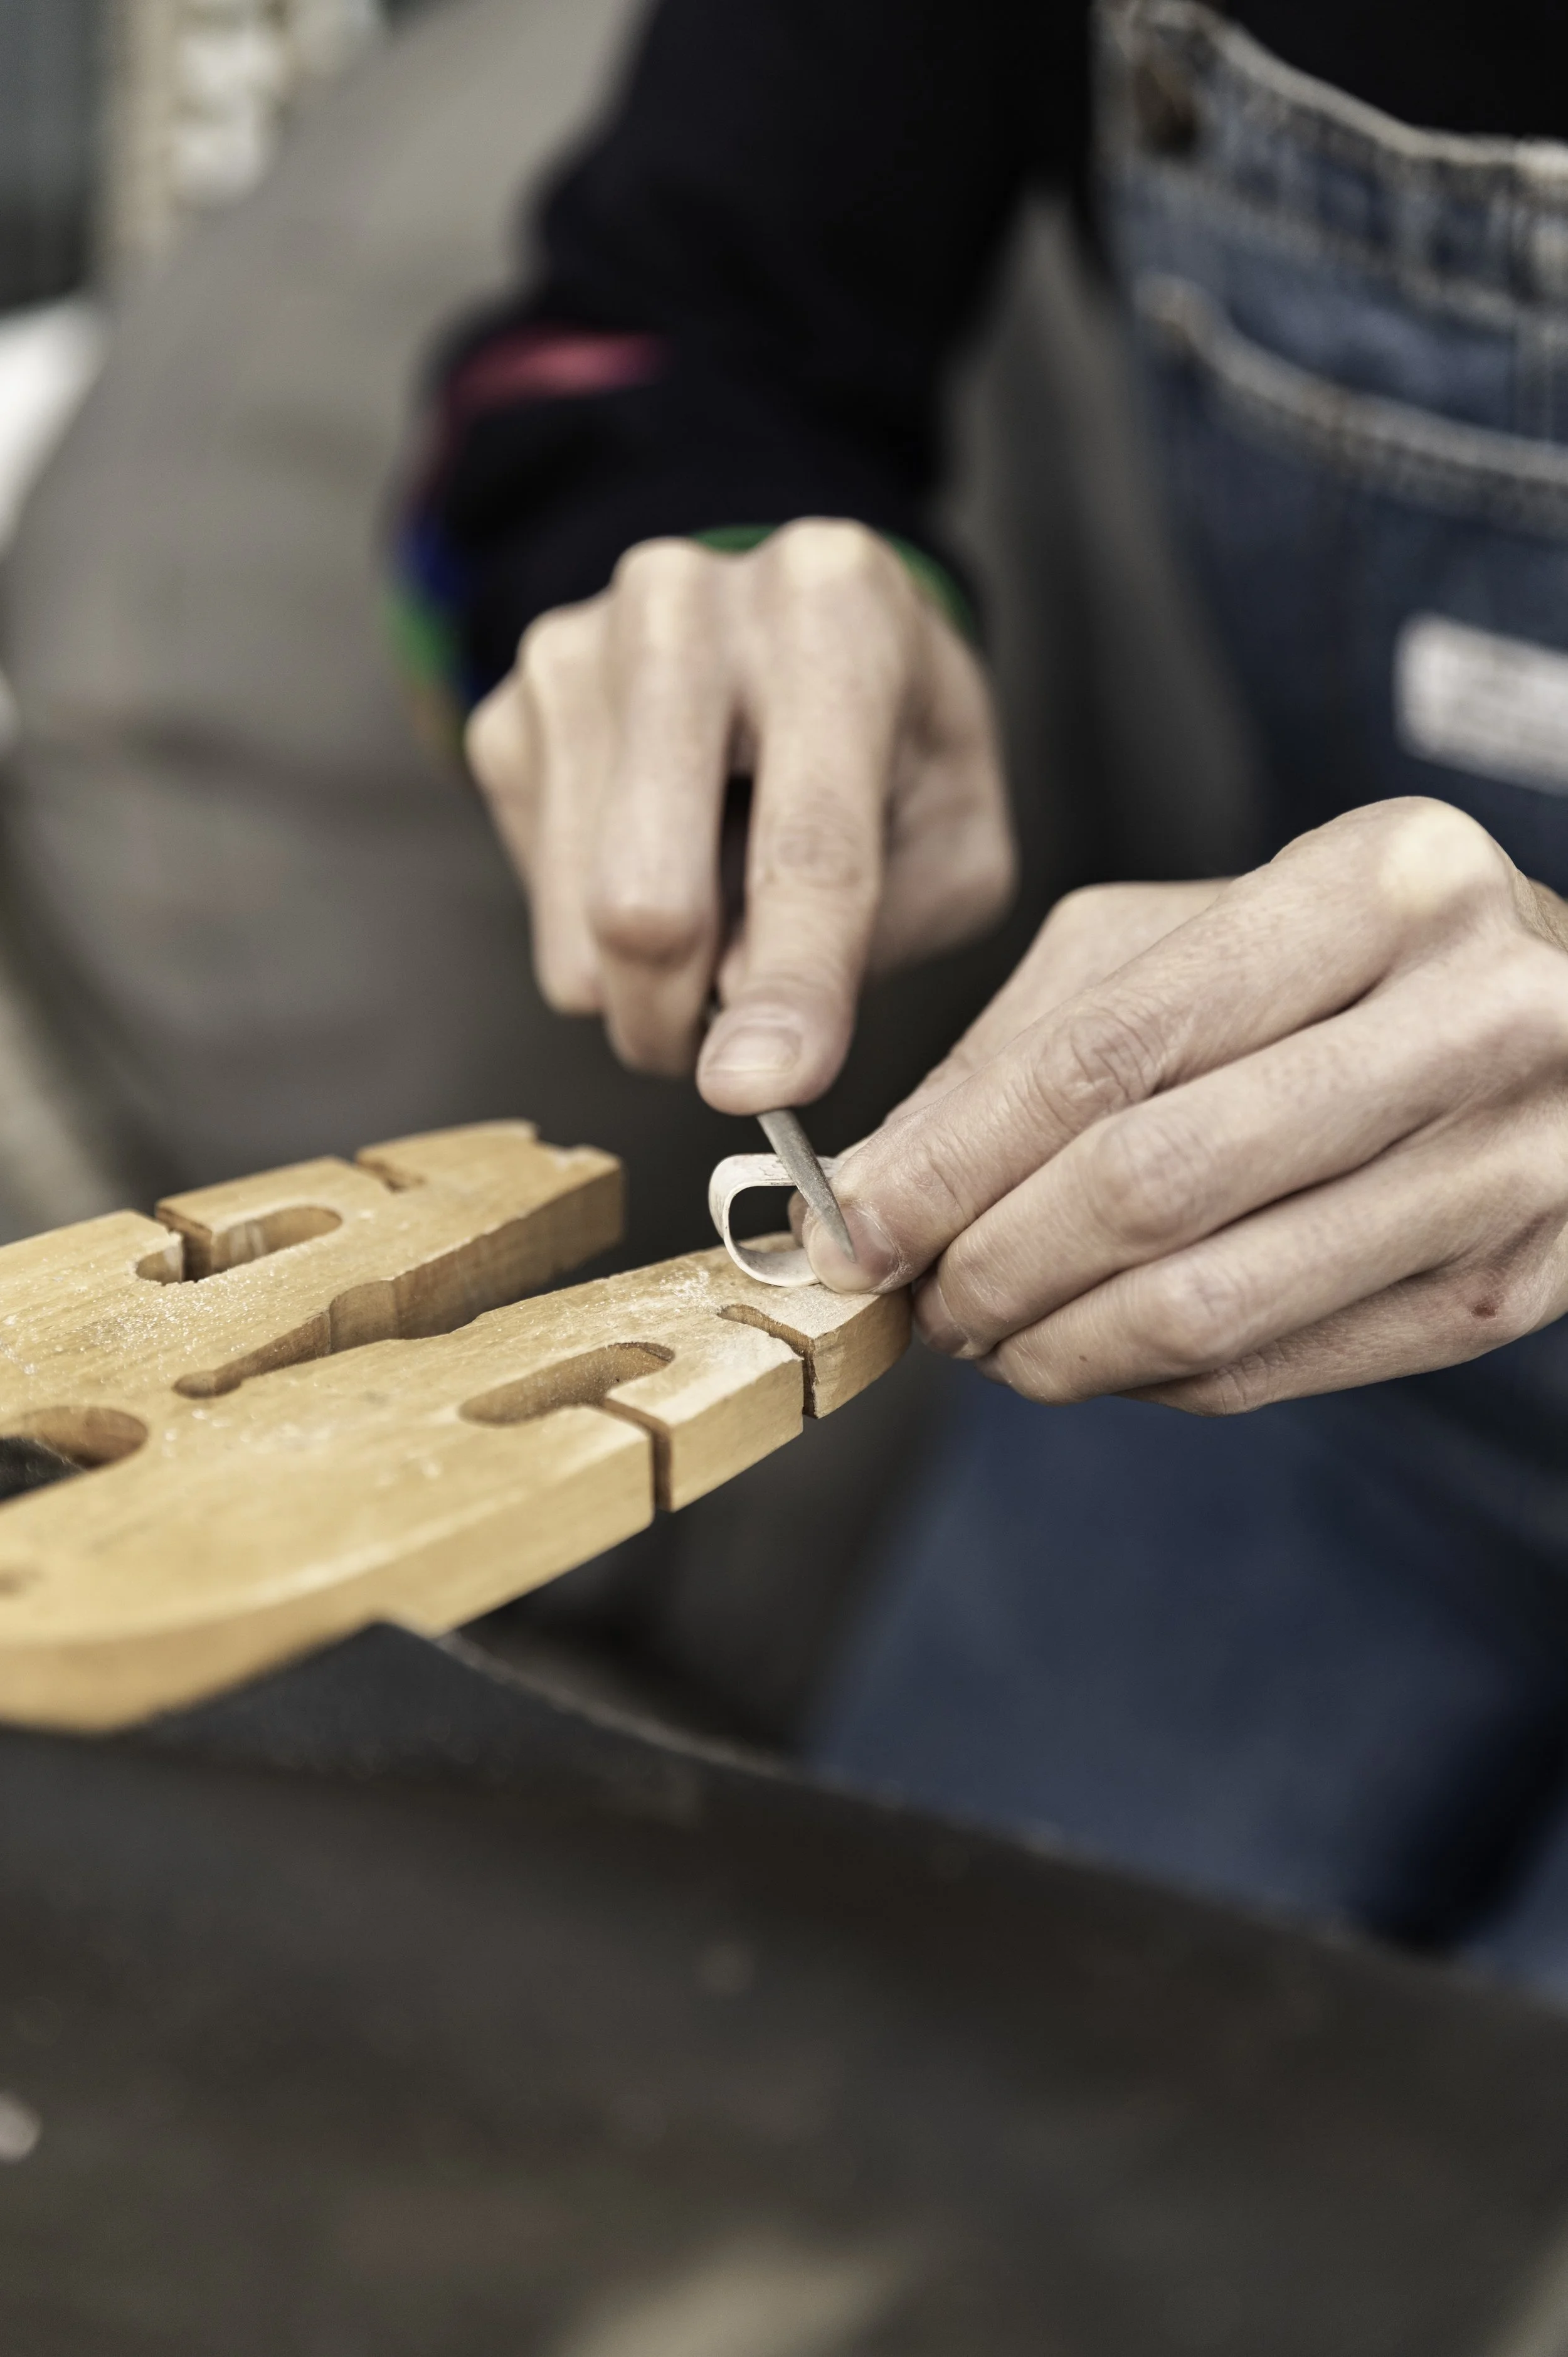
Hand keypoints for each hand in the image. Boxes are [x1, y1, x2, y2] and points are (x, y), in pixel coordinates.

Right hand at [465, 520, 1014, 1111]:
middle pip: (647, 897)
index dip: (793, 984)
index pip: (807, 843)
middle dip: (684, 1013)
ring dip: (645, 984)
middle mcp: (684, 606)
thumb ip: (885, 924)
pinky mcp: (504, 709)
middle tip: (727, 1045)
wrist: (791, 625)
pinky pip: (538, 899)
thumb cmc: (889, 739)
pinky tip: (659, 857)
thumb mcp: (955, 827)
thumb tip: (740, 1011)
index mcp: (831, 611)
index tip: (760, 1090)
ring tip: (713, 927)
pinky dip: (600, 926)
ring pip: (581, 920)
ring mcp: (574, 652)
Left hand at [804, 799, 1567, 1412]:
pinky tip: (1095, 1347)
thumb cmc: (1351, 961)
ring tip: (987, 1335)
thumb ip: (1031, 1039)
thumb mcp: (1191, 936)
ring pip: (1210, 1307)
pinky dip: (1148, 1379)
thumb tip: (880, 1182)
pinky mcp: (1513, 1289)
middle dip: (992, 1265)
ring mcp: (1510, 1165)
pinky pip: (1275, 1370)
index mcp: (1379, 886)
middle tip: (916, 1297)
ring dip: (1056, 1347)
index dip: (954, 1158)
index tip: (852, 1225)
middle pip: (1153, 1187)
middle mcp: (1472, 1018)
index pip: (1110, 1052)